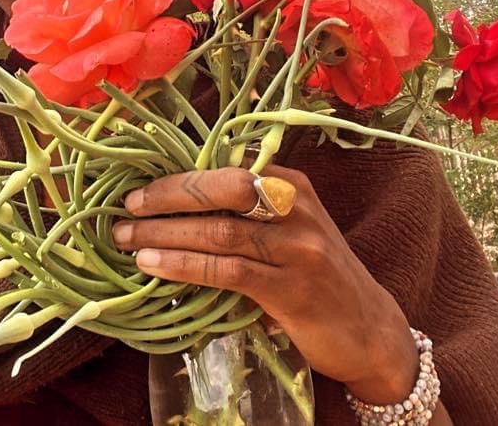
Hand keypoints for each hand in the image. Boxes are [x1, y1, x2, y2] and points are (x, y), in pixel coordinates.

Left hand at [112, 166, 418, 404]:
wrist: (370, 329)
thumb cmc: (316, 274)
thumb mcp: (288, 229)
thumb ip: (245, 212)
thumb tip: (173, 204)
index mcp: (290, 184)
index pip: (227, 167)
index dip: (180, 175)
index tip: (142, 186)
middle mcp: (295, 208)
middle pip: (223, 188)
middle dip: (169, 195)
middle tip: (128, 207)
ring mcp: (298, 248)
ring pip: (220, 230)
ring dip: (165, 233)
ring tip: (128, 239)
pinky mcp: (292, 289)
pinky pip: (228, 270)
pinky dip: (185, 264)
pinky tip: (155, 266)